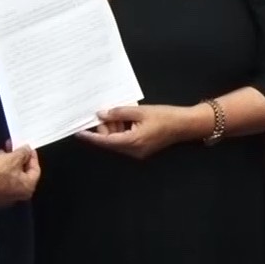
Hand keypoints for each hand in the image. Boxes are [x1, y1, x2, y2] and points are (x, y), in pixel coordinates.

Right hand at [0, 144, 38, 208]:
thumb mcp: (12, 158)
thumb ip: (23, 153)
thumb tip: (27, 150)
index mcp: (27, 187)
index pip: (36, 169)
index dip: (32, 157)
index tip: (28, 148)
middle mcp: (19, 195)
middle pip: (23, 173)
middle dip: (19, 158)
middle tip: (14, 147)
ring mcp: (5, 197)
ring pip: (11, 176)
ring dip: (9, 162)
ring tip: (2, 151)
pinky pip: (1, 180)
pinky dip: (1, 170)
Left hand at [78, 104, 196, 159]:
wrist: (185, 125)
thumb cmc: (165, 116)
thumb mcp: (140, 111)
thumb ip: (119, 113)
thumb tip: (101, 115)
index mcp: (132, 142)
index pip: (105, 141)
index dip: (91, 136)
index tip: (79, 132)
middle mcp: (133, 151)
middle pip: (110, 142)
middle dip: (105, 129)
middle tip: (105, 113)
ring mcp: (138, 152)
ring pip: (117, 142)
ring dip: (114, 129)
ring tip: (117, 114)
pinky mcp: (142, 149)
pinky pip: (125, 142)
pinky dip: (122, 132)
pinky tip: (125, 120)